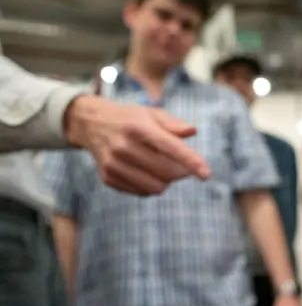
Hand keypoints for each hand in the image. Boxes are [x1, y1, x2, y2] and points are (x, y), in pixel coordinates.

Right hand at [64, 95, 210, 195]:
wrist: (91, 124)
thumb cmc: (131, 119)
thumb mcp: (152, 113)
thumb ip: (173, 124)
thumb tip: (192, 131)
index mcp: (139, 127)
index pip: (171, 147)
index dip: (191, 162)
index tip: (206, 174)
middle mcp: (123, 146)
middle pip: (166, 172)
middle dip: (182, 172)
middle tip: (184, 166)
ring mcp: (113, 164)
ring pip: (155, 187)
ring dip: (168, 181)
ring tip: (164, 168)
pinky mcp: (108, 178)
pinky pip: (142, 192)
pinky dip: (152, 186)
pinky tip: (147, 172)